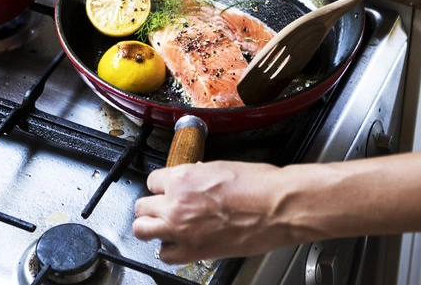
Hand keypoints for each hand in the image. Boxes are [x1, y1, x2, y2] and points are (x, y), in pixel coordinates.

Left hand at [132, 161, 317, 263]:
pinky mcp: (193, 251)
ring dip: (150, 227)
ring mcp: (181, 230)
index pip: (152, 181)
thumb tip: (191, 177)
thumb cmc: (259, 186)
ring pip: (142, 230)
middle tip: (161, 208)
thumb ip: (197, 175)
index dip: (162, 186)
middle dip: (151, 206)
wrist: (279, 208)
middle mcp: (176, 204)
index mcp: (182, 178)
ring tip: (161, 226)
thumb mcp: (220, 167)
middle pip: (141, 207)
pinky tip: (178, 243)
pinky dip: (169, 249)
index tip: (167, 190)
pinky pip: (165, 254)